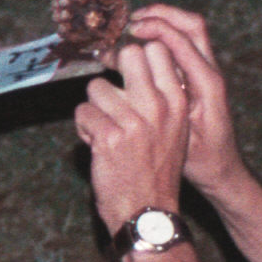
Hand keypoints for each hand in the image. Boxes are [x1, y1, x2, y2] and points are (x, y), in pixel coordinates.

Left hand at [74, 32, 192, 236]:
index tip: (128, 70)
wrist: (147, 211)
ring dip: (95, 107)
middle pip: (128, 55)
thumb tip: (135, 61)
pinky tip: (98, 145)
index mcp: (178, 102)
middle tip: (112, 94)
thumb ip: (161, 96)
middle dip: (114, 71)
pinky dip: (84, 128)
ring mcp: (134, 121)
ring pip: (97, 87)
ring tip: (106, 130)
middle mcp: (159, 106)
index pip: (157, 50)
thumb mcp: (173, 129)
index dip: (137, 56)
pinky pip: (83, 112)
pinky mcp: (109, 137)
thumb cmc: (156, 170)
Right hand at [114, 4, 247, 200]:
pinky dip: (162, 38)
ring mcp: (205, 73)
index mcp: (208, 83)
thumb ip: (173, 106)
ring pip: (187, 32)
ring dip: (162, 23)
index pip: (184, 40)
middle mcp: (210, 72)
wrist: (221, 171)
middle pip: (191, 25)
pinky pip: (181, 47)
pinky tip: (139, 47)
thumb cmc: (204, 159)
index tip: (131, 29)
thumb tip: (150, 78)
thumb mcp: (185, 135)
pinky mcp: (197, 78)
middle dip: (163, 14)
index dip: (157, 28)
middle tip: (133, 18)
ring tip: (133, 26)